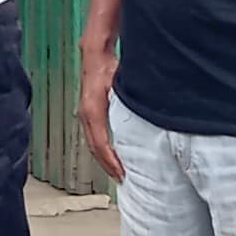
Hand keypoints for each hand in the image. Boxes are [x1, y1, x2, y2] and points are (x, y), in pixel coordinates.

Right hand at [80, 52, 121, 178]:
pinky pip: (93, 137)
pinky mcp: (89, 114)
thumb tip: (149, 114)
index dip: (111, 160)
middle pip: (94, 148)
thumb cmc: (108, 67)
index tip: (122, 173)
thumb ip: (131, 101)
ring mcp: (85, 115)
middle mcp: (86, 115)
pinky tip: (112, 155)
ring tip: (118, 172)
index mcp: (93, 111)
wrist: (95, 55)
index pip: (100, 143)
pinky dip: (102, 150)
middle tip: (122, 180)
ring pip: (92, 144)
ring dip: (104, 159)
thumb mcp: (120, 84)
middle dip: (107, 165)